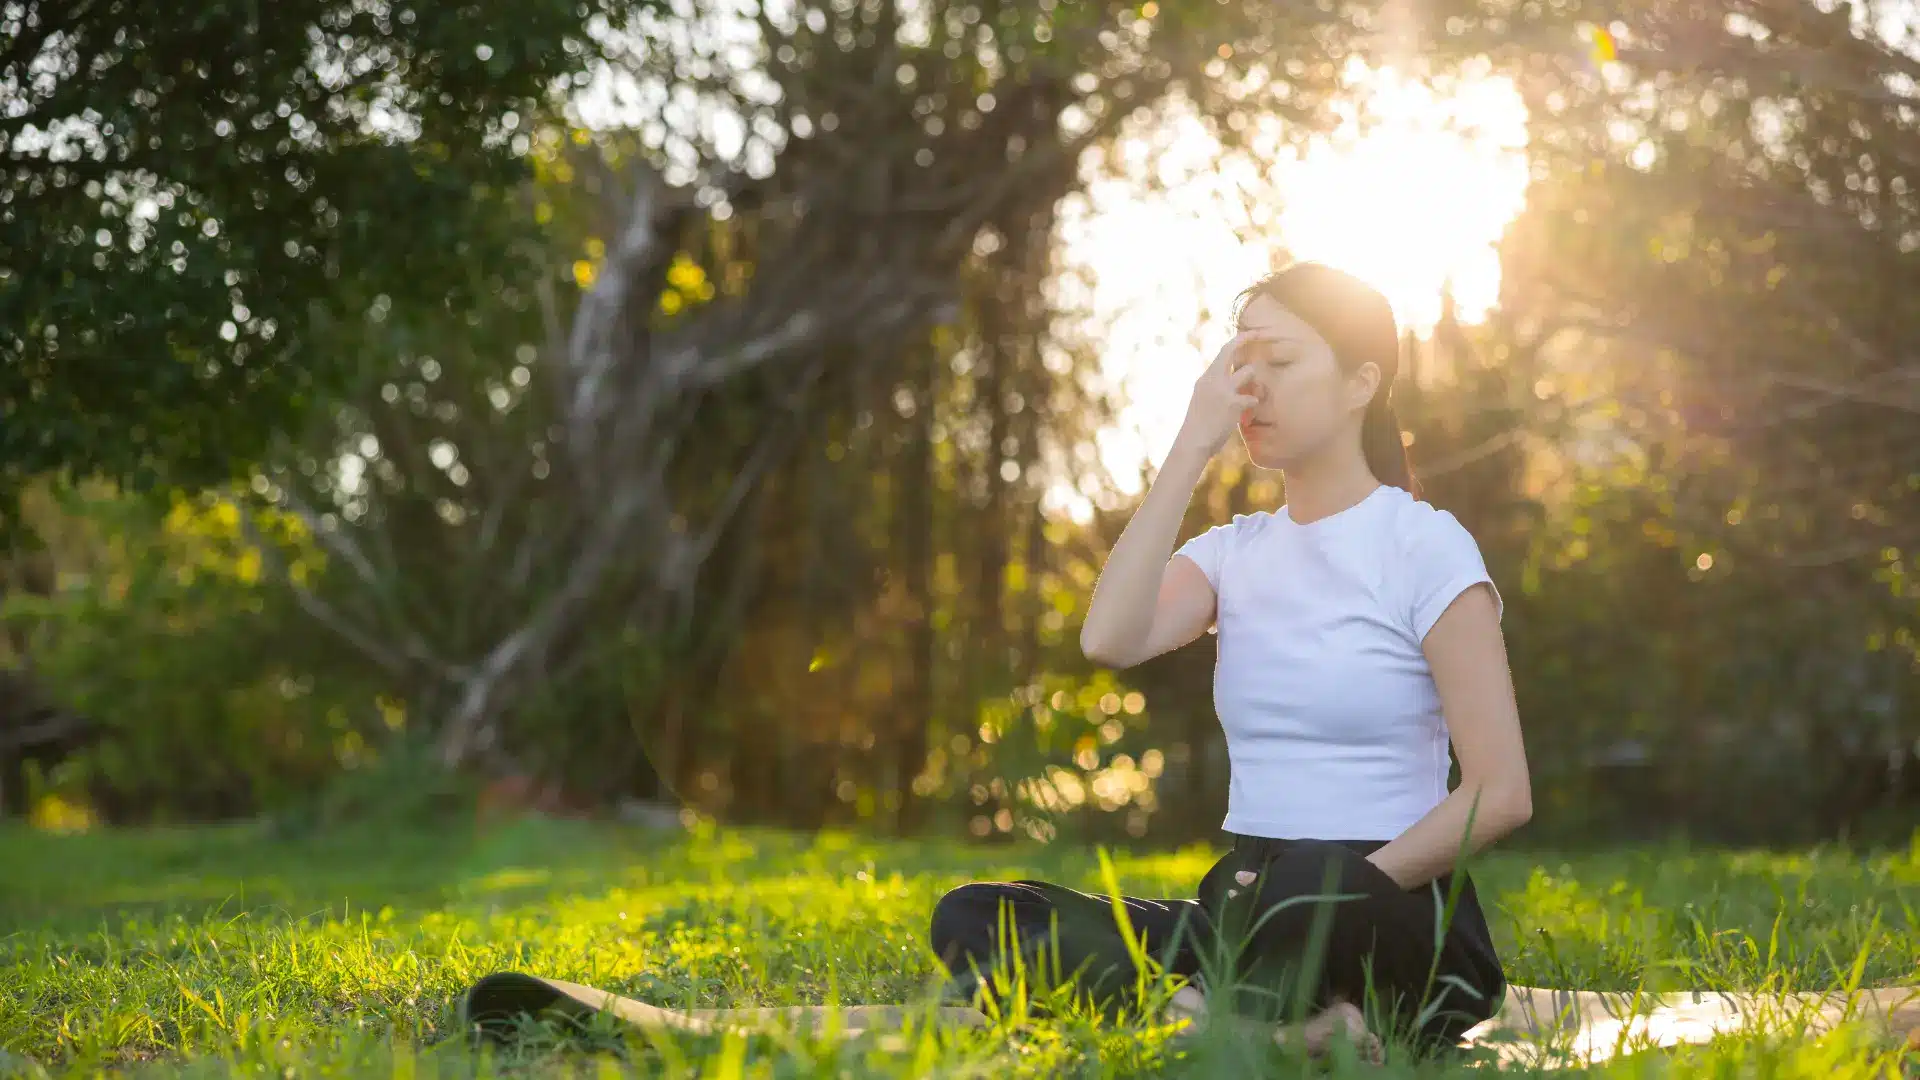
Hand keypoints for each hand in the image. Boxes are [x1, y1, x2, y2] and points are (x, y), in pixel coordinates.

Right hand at [1174, 332, 1262, 458]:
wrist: (1192, 442)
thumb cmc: (1198, 426)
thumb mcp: (1202, 401)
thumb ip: (1215, 389)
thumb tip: (1234, 385)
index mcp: (1205, 379)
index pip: (1222, 353)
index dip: (1237, 341)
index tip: (1249, 333)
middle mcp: (1212, 379)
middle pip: (1231, 351)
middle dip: (1246, 339)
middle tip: (1259, 334)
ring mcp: (1223, 390)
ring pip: (1249, 372)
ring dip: (1255, 382)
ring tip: (1253, 395)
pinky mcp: (1233, 403)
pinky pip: (1253, 398)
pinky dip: (1253, 406)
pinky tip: (1246, 417)